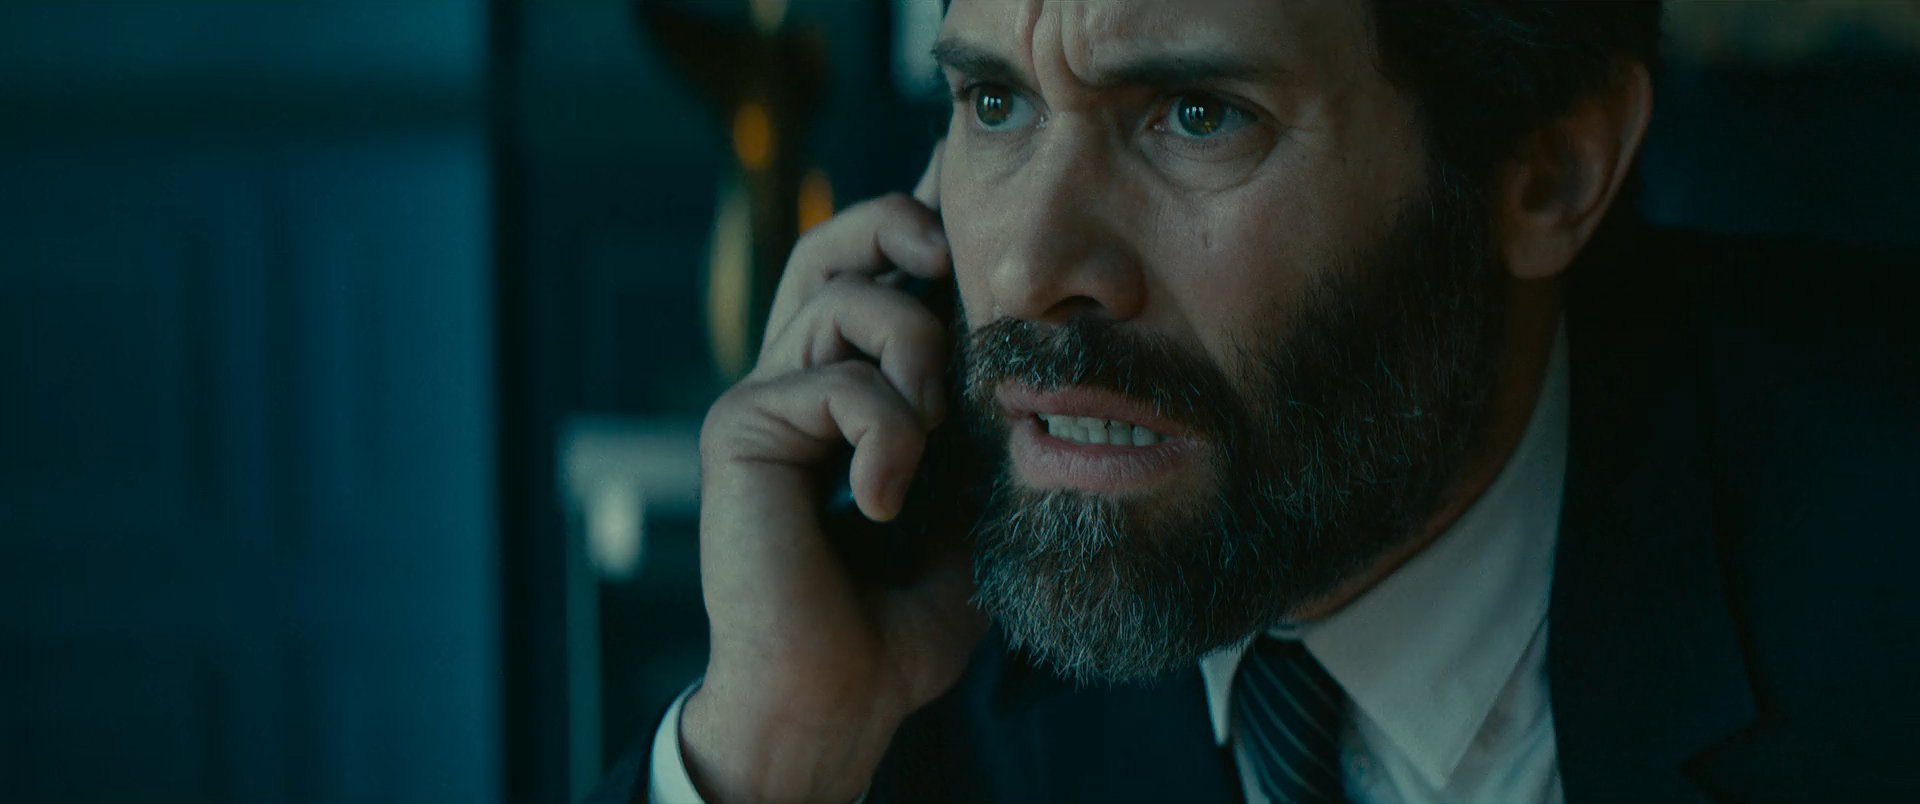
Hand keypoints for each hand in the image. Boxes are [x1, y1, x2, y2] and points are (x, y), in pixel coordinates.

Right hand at [684, 144, 984, 802]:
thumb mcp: (973, 501)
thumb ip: (985, 425)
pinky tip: (878, 501)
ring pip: (845, 296)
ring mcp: (764, 397)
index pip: (879, 273)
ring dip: (914, 355)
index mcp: (850, 387)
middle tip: (950, 257)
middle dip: (899, 226)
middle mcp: (799, 377)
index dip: (919, 220)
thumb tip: (1039, 349)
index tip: (967, 183)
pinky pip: (837, 380)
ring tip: (928, 438)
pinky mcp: (742, 426)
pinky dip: (883, 435)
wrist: (843, 692)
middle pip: (837, 243)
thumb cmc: (906, 613)